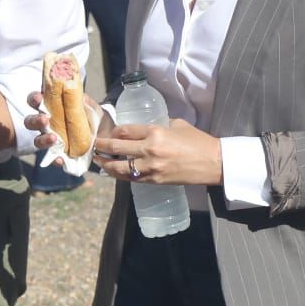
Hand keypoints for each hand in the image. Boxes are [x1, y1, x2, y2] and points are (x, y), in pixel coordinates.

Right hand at [23, 90, 111, 162]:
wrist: (105, 135)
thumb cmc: (92, 116)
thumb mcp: (91, 106)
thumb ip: (84, 101)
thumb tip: (77, 93)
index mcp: (50, 108)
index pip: (36, 101)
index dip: (34, 99)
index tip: (39, 98)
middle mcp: (47, 123)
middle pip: (31, 122)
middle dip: (35, 120)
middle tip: (45, 119)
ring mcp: (51, 139)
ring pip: (38, 141)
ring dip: (43, 140)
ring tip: (53, 138)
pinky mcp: (59, 154)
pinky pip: (53, 159)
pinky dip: (56, 159)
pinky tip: (61, 159)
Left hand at [94, 119, 220, 185]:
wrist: (212, 163)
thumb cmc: (197, 141)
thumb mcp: (177, 124)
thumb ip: (158, 125)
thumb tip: (144, 129)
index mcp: (155, 132)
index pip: (125, 131)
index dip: (112, 132)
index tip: (107, 132)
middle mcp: (149, 150)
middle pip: (117, 148)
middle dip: (101, 147)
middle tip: (92, 145)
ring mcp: (151, 167)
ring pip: (119, 167)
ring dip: (106, 164)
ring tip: (98, 161)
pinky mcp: (154, 180)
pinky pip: (131, 178)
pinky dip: (119, 175)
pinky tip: (113, 172)